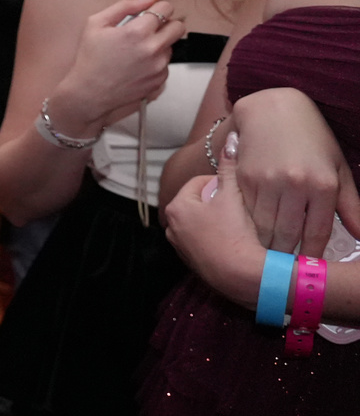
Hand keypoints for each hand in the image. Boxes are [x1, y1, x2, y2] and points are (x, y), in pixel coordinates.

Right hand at [46, 0, 183, 137]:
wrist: (89, 92)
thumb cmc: (90, 57)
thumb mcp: (96, 23)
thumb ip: (125, 6)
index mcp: (137, 31)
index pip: (166, 9)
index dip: (158, 8)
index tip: (150, 14)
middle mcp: (153, 48)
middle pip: (178, 26)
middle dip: (166, 24)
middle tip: (149, 30)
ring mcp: (159, 66)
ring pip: (171, 45)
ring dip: (159, 44)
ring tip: (136, 52)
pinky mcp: (160, 79)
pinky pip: (166, 64)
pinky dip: (155, 61)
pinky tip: (137, 66)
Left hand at [163, 140, 265, 309]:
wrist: (244, 276)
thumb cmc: (236, 232)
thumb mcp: (234, 195)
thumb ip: (230, 166)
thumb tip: (231, 140)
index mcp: (176, 207)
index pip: (200, 183)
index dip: (223, 184)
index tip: (239, 191)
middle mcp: (171, 227)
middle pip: (200, 203)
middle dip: (220, 202)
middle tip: (242, 207)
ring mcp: (180, 246)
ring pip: (203, 223)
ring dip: (220, 220)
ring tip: (241, 224)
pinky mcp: (192, 262)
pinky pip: (206, 241)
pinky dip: (219, 238)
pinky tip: (236, 241)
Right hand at [228, 87, 359, 256]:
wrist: (272, 111)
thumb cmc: (312, 141)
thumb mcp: (338, 168)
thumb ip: (351, 205)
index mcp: (323, 184)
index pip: (316, 233)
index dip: (310, 256)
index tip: (306, 272)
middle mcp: (295, 184)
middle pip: (288, 235)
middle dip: (284, 258)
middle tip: (281, 274)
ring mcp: (266, 181)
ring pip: (264, 228)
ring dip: (264, 247)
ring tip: (264, 261)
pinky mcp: (243, 178)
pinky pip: (246, 213)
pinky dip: (248, 228)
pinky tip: (249, 237)